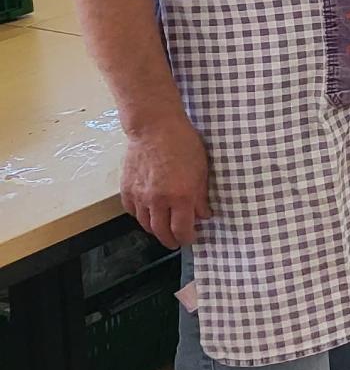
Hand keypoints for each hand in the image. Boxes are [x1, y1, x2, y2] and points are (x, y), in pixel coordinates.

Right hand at [121, 114, 211, 248]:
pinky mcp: (126, 189)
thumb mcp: (201, 170)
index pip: (182, 230)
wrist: (155, 128)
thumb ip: (201, 196)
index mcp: (180, 196)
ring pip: (145, 224)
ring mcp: (139, 196)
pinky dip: (141, 216)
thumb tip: (203, 215)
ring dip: (155, 230)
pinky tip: (148, 214)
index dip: (187, 238)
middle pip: (161, 232)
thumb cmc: (183, 143)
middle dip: (171, 240)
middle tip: (176, 241)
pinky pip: (132, 211)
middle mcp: (157, 200)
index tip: (191, 238)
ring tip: (164, 229)